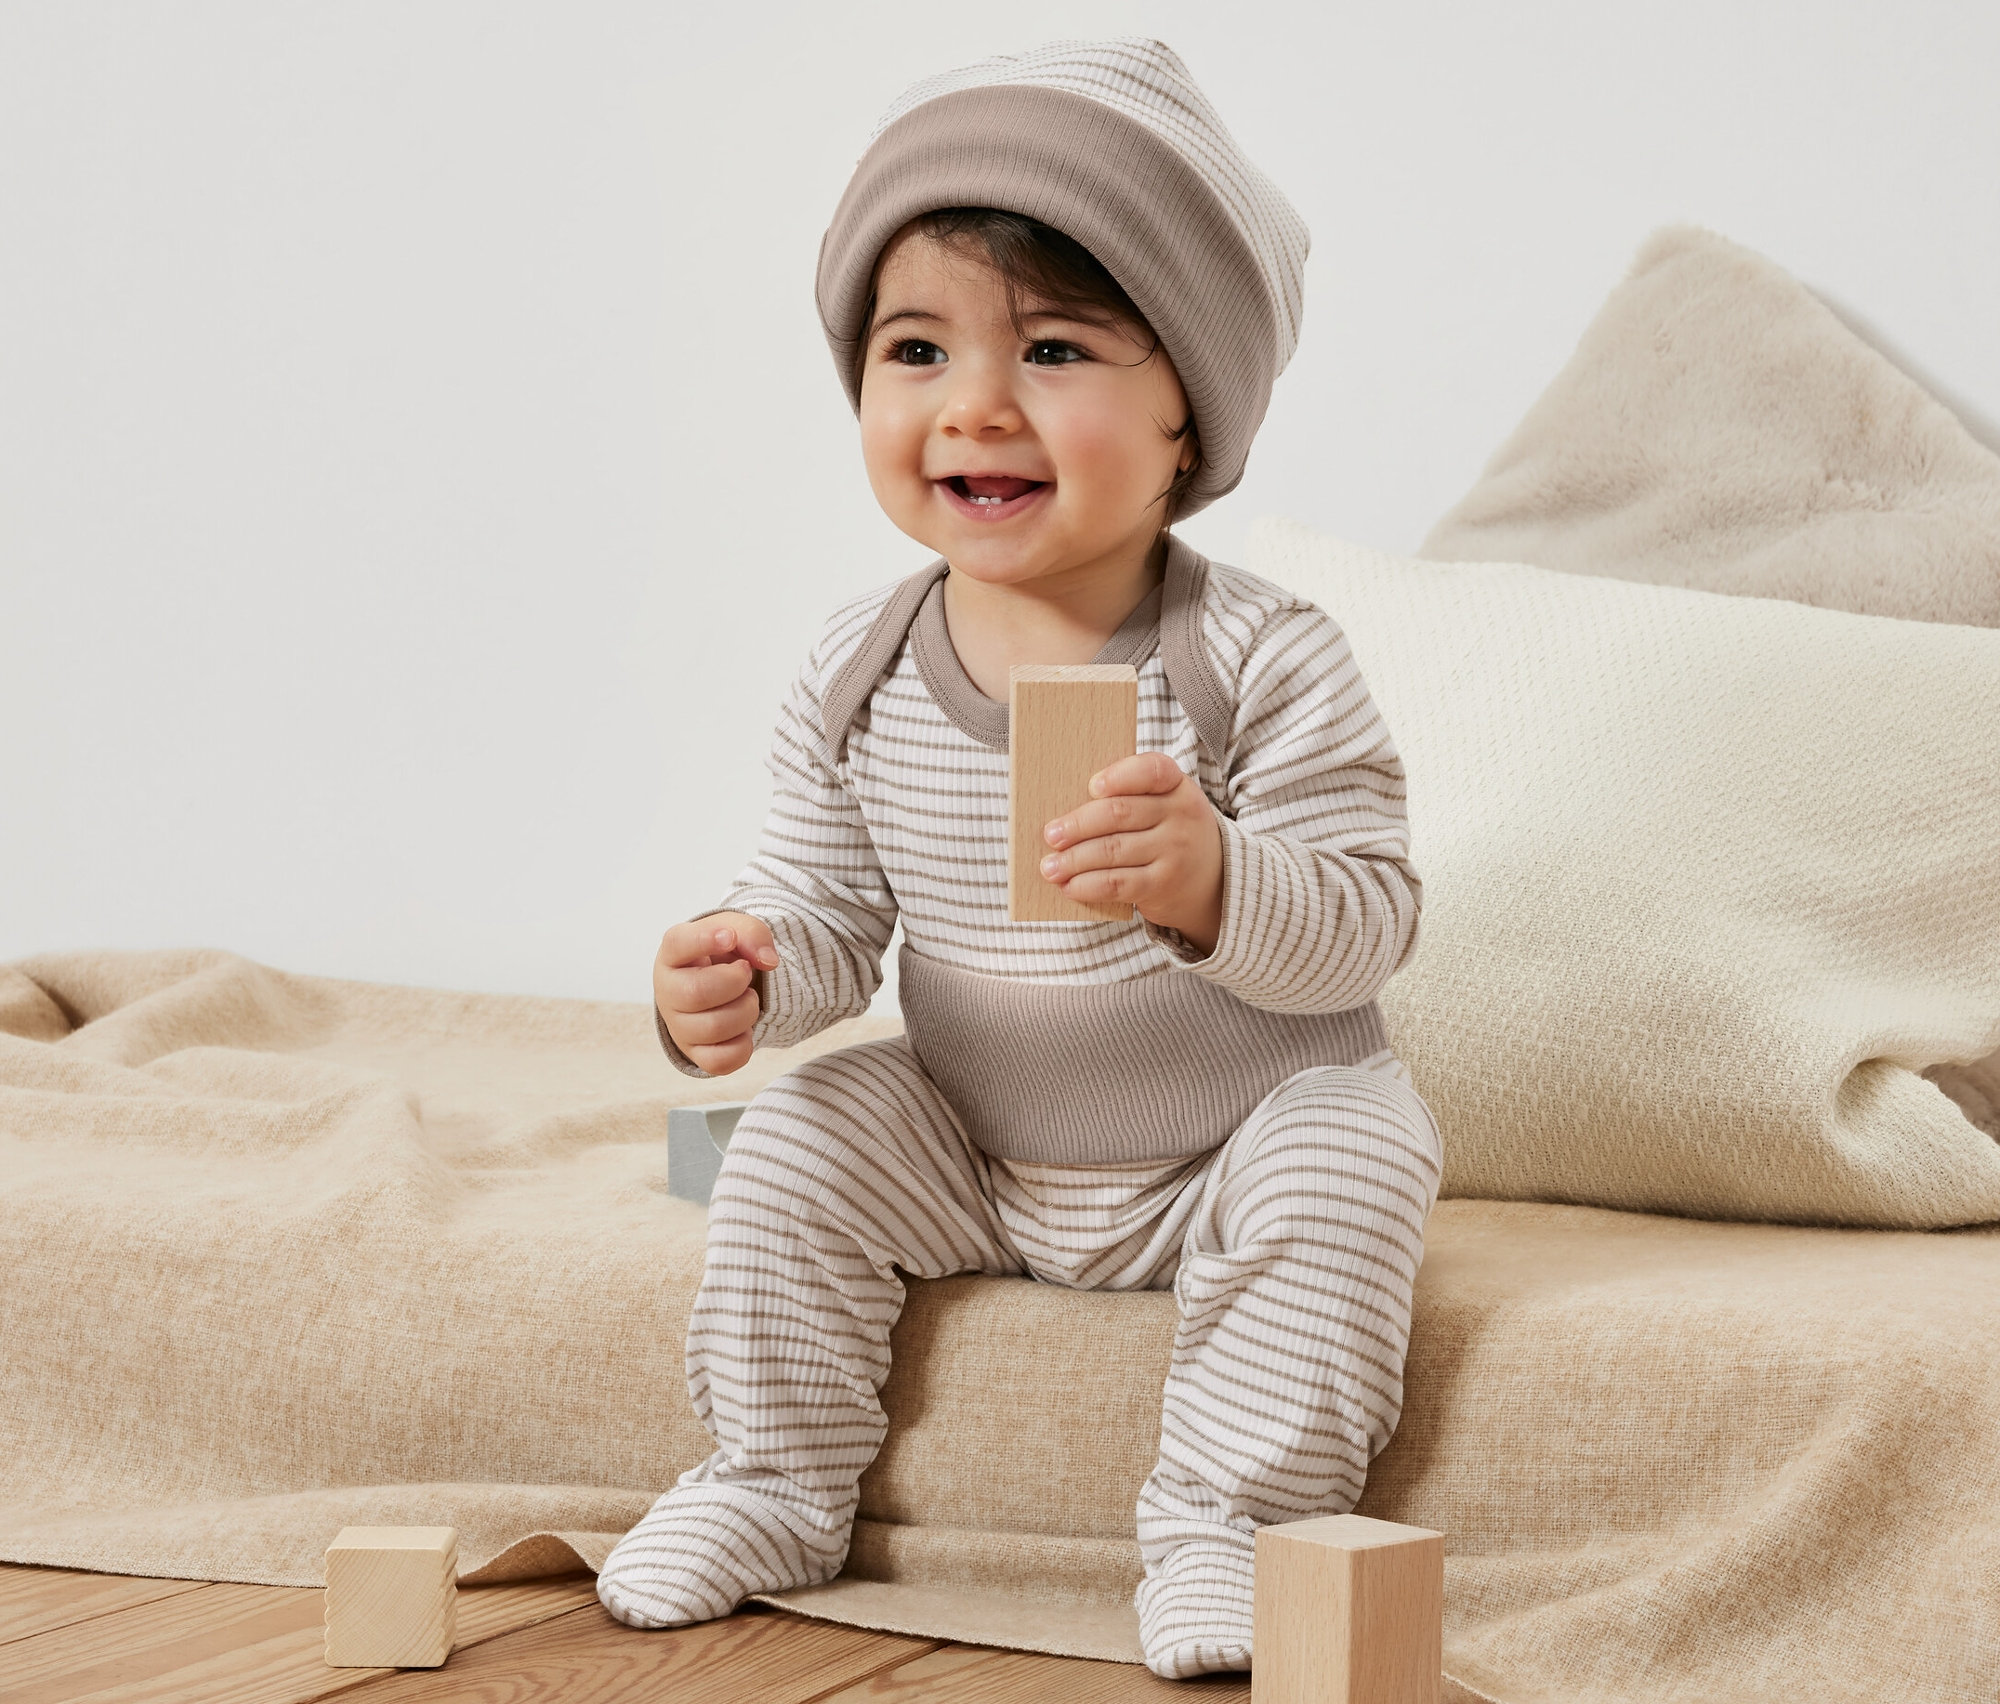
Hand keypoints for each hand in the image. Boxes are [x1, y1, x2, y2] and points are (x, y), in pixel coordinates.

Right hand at [655, 912, 778, 1075]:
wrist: (719, 983)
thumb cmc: (721, 955)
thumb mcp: (737, 931)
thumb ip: (752, 934)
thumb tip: (768, 961)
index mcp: (672, 953)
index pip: (678, 944)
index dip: (705, 940)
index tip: (729, 938)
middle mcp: (668, 991)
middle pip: (697, 993)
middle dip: (735, 982)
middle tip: (745, 973)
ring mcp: (678, 1026)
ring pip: (713, 1028)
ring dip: (746, 1011)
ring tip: (747, 999)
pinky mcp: (695, 1053)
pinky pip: (720, 1061)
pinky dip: (743, 1045)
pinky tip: (743, 1028)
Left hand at [1039, 753, 1223, 953]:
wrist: (1214, 880)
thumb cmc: (1171, 833)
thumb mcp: (1165, 805)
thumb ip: (1129, 797)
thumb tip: (1064, 806)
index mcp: (1176, 785)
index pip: (1152, 770)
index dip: (1120, 776)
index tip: (1092, 786)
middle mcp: (1180, 816)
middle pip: (1119, 814)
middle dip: (1078, 825)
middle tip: (1051, 834)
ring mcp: (1174, 851)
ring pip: (1112, 851)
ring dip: (1074, 860)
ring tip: (1050, 867)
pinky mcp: (1162, 884)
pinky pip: (1117, 883)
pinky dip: (1088, 885)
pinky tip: (1069, 886)